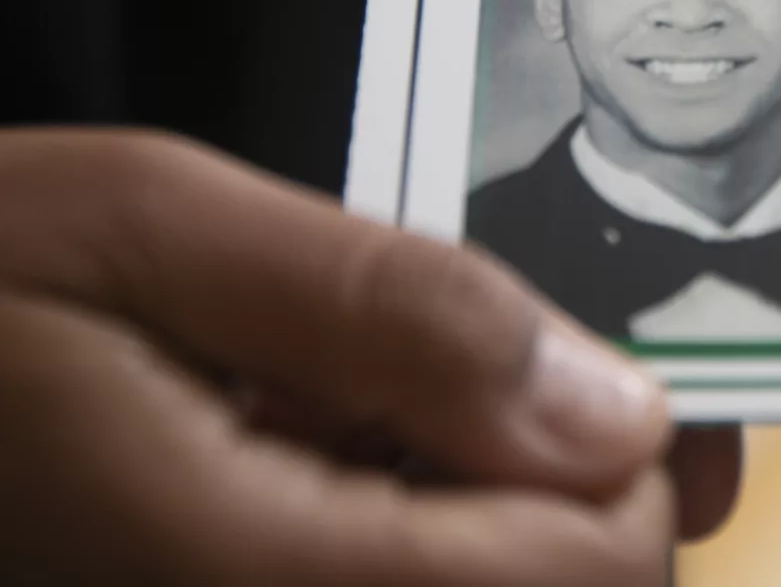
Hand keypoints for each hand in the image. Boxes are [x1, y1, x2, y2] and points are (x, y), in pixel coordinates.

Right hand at [0, 129, 674, 584]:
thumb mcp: (151, 230)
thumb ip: (393, 314)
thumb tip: (611, 407)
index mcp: (246, 575)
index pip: (588, 578)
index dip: (627, 462)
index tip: (588, 367)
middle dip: (570, 487)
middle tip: (509, 370)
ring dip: (495, 507)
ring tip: (406, 404)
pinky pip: (398, 582)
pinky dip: (419, 515)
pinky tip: (355, 450)